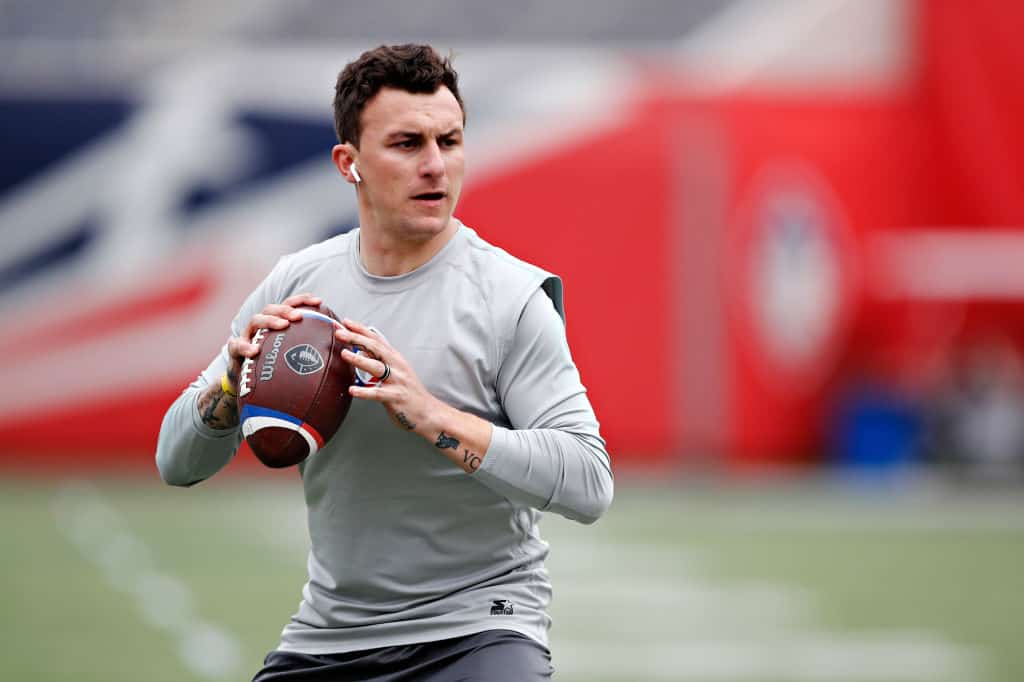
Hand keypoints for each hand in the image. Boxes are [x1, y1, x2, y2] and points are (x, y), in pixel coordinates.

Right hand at [224, 292, 323, 392]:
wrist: (244, 380)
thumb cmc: (272, 364)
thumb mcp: (290, 354)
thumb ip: (308, 349)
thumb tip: (336, 351)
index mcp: (274, 322)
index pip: (288, 306)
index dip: (302, 300)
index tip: (318, 301)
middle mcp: (260, 325)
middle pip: (271, 309)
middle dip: (286, 309)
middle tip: (299, 316)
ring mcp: (247, 335)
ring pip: (256, 320)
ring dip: (270, 321)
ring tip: (283, 325)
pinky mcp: (235, 349)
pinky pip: (237, 345)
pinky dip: (245, 346)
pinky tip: (255, 351)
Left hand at [334, 318, 442, 434]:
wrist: (427, 411)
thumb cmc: (409, 391)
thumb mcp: (395, 370)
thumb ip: (379, 360)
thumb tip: (361, 351)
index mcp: (395, 358)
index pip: (376, 339)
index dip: (361, 329)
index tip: (345, 322)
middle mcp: (397, 366)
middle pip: (375, 348)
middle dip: (356, 339)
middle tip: (340, 333)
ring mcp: (397, 381)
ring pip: (377, 367)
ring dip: (360, 360)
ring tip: (344, 354)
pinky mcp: (396, 397)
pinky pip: (378, 393)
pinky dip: (364, 392)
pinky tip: (353, 390)